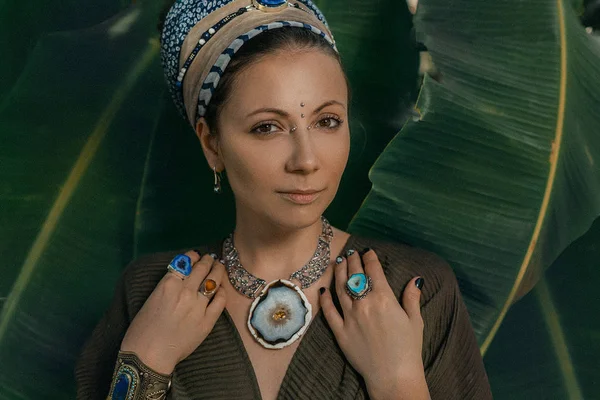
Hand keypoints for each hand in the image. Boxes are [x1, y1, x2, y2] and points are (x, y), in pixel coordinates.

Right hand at [120, 251, 225, 373]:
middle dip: (208, 260)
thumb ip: (168, 286)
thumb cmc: (142, 329)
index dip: (193, 256)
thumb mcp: (152, 298)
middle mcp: (185, 291)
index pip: (186, 262)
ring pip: (214, 280)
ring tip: (219, 267)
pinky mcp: (208, 321)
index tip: (197, 255)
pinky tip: (221, 290)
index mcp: (168, 284)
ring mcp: (198, 305)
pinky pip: (220, 300)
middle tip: (211, 259)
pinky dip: (222, 292)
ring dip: (218, 271)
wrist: (148, 355)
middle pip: (202, 268)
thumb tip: (181, 276)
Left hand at [319, 249, 427, 399]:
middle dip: (353, 261)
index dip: (370, 258)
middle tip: (351, 253)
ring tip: (338, 263)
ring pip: (340, 288)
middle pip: (354, 276)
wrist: (394, 376)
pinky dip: (325, 299)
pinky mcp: (340, 332)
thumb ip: (411, 298)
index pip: (373, 271)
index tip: (368, 252)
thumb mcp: (415, 321)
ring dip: (338, 273)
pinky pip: (329, 312)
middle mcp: (364, 304)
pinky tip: (323, 290)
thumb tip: (415, 279)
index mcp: (384, 299)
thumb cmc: (408, 349)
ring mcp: (349, 318)